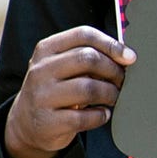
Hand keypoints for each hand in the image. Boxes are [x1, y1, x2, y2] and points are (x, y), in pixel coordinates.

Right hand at [5, 25, 130, 157]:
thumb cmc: (56, 89)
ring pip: (89, 88)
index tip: (129, 57)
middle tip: (122, 81)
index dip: (111, 44)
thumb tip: (127, 56)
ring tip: (113, 97)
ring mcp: (41, 96)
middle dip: (114, 70)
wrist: (27, 122)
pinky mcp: (47, 122)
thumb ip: (87, 56)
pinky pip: (84, 117)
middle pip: (88, 58)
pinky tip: (102, 114)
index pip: (83, 35)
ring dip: (110, 94)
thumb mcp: (63, 66)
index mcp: (46, 49)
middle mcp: (41, 70)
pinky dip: (101, 116)